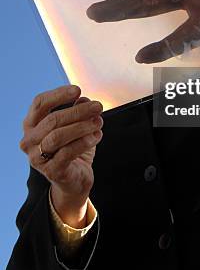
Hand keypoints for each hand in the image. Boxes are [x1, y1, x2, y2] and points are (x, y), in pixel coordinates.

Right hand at [19, 85, 103, 225]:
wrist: (74, 179)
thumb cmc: (72, 147)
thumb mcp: (74, 125)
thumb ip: (76, 110)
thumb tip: (84, 99)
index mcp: (31, 124)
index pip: (39, 103)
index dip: (58, 94)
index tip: (78, 90)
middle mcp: (29, 141)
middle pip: (52, 119)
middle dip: (78, 111)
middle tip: (98, 106)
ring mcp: (37, 158)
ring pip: (58, 136)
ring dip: (82, 126)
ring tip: (98, 122)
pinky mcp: (52, 171)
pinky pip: (68, 153)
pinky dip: (85, 142)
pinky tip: (97, 135)